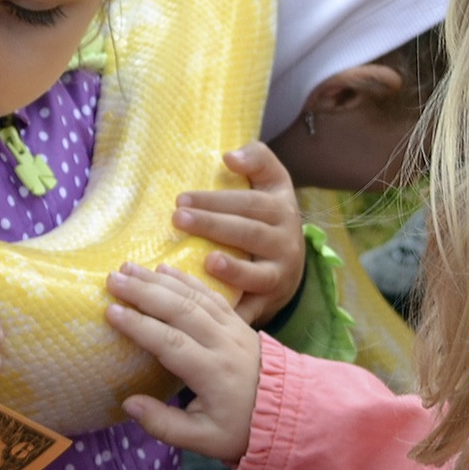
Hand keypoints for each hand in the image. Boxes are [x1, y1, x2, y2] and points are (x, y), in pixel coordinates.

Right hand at [105, 264, 259, 462]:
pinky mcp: (238, 321)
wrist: (290, 412)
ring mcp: (233, 328)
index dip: (139, 326)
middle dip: (144, 292)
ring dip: (158, 279)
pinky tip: (163, 269)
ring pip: (194, 296)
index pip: (171, 343)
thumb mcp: (204, 441)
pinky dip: (185, 278)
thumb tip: (128, 403)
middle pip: (181, 310)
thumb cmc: (241, 428)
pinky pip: (210, 293)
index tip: (111, 311)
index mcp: (213, 374)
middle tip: (112, 279)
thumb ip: (164, 425)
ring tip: (128, 267)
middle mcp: (224, 344)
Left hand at [174, 143, 305, 325]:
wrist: (290, 265)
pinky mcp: (270, 304)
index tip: (181, 198)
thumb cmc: (267, 218)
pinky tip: (212, 310)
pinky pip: (253, 309)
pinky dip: (236, 312)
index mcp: (281, 212)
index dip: (216, 200)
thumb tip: (230, 156)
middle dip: (213, 225)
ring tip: (209, 262)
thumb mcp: (272, 183)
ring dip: (235, 271)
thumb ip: (257, 160)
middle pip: (249, 233)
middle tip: (178, 219)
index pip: (249, 203)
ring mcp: (279, 276)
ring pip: (259, 274)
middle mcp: (285, 244)